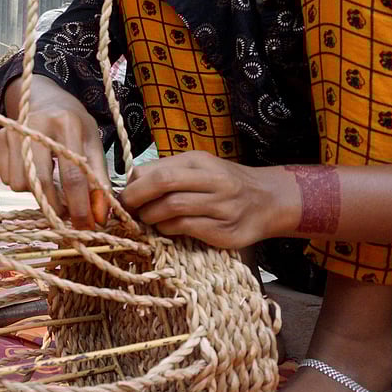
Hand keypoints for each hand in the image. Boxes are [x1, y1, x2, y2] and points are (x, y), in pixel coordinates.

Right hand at [0, 75, 110, 228]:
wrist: (44, 98)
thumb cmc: (73, 124)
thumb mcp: (93, 145)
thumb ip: (98, 181)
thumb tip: (99, 218)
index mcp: (67, 124)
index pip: (73, 175)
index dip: (80, 206)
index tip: (86, 226)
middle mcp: (37, 125)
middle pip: (41, 181)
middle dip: (54, 206)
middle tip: (66, 214)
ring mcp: (15, 131)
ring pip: (20, 183)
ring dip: (36, 193)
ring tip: (50, 184)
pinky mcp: (1, 138)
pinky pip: (7, 178)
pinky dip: (22, 183)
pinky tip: (34, 172)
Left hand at [120, 152, 289, 248]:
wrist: (268, 201)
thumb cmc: (223, 183)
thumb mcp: (198, 167)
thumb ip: (166, 172)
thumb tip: (128, 184)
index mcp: (200, 161)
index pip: (157, 170)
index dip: (133, 185)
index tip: (123, 196)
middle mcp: (213, 180)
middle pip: (163, 183)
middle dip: (136, 198)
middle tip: (127, 210)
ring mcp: (221, 205)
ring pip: (172, 207)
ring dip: (151, 216)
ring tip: (148, 220)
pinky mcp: (225, 231)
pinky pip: (185, 228)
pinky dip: (168, 230)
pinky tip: (166, 229)